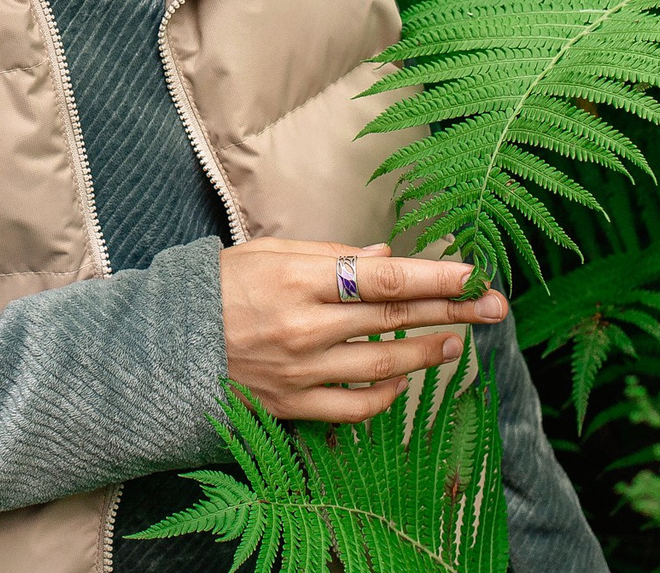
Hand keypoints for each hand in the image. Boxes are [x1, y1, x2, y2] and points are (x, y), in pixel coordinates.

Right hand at [219, 239, 508, 422]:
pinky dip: (387, 395)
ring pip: (383, 365)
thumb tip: (385, 256)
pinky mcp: (292, 405)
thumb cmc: (218, 288)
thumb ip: (329, 254)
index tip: (474, 274)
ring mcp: (299, 371)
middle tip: (495, 307)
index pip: (382, 278)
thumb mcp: (267, 253)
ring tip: (456, 341)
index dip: (435, 277)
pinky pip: (354, 407)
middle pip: (394, 319)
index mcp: (297, 279)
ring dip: (427, 352)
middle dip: (452, 311)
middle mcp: (303, 327)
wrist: (164, 345)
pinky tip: (405, 379)